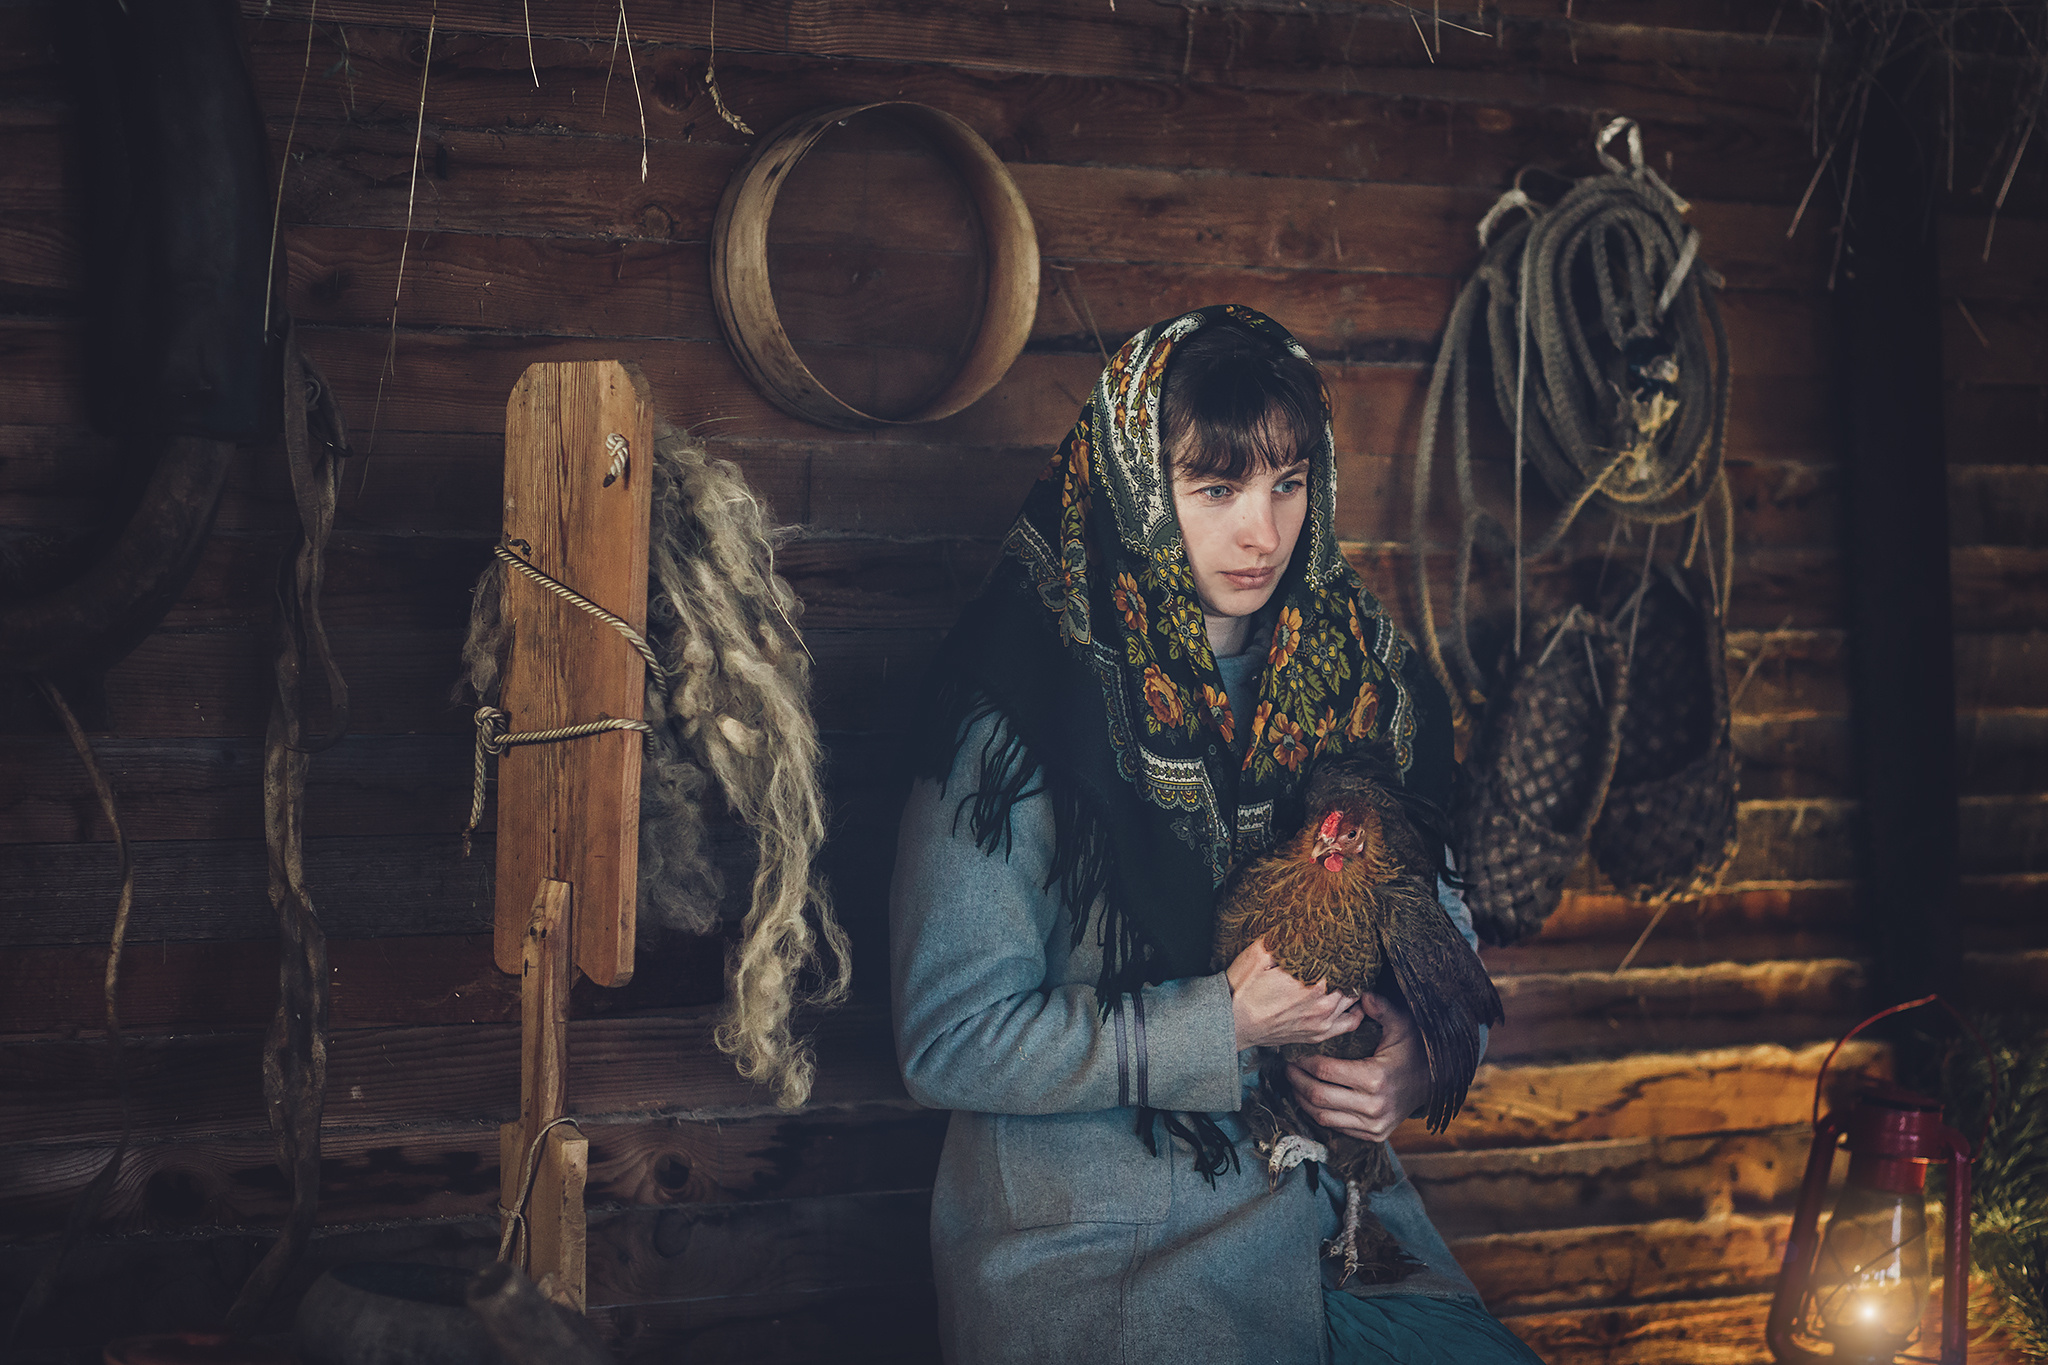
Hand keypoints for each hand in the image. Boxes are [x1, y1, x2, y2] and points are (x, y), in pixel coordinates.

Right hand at [1226, 938, 1361, 1051]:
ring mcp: (1322, 1022)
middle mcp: (1322, 1004)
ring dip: (1353, 984)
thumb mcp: (1257, 955)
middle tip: (1347, 954)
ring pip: (1353, 999)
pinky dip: (1355, 1010)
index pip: (1341, 962)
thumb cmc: (1242, 990)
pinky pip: (1350, 1023)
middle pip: (1351, 979)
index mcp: (1312, 983)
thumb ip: (1283, 941)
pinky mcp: (1318, 1034)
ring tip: (1350, 972)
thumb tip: (1302, 926)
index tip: (1342, 940)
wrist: (1231, 1023)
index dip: (1342, 949)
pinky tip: (1351, 1000)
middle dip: (1350, 965)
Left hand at [1284, 993, 1428, 1142]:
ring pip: (1323, 1117)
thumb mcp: (1401, 1026)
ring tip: (1294, 1083)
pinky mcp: (1374, 1136)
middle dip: (1296, 1081)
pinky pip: (1336, 1128)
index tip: (1294, 1053)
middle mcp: (1373, 1106)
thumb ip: (1382, 1008)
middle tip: (1287, 1068)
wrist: (1434, 1084)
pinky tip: (1312, 1098)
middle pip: (1318, 1097)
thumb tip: (1362, 994)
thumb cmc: (1414, 1050)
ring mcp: (1374, 1125)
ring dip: (1303, 1100)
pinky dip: (1319, 1114)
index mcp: (1376, 1078)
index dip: (1304, 1062)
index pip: (1326, 1072)